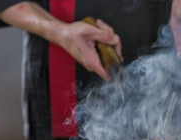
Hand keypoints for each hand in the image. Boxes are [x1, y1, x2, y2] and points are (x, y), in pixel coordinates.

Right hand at [0, 2, 120, 80]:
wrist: (60, 34)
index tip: (120, 58)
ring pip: (109, 52)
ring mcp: (93, 61)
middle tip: (104, 28)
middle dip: (112, 42)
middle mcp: (93, 64)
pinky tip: (98, 29)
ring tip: (99, 25)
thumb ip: (103, 36)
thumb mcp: (88, 31)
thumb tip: (115, 40)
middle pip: (112, 58)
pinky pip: (104, 51)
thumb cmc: (71, 34)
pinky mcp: (93, 57)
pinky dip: (104, 40)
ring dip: (108, 38)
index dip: (117, 67)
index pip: (108, 74)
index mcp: (92, 61)